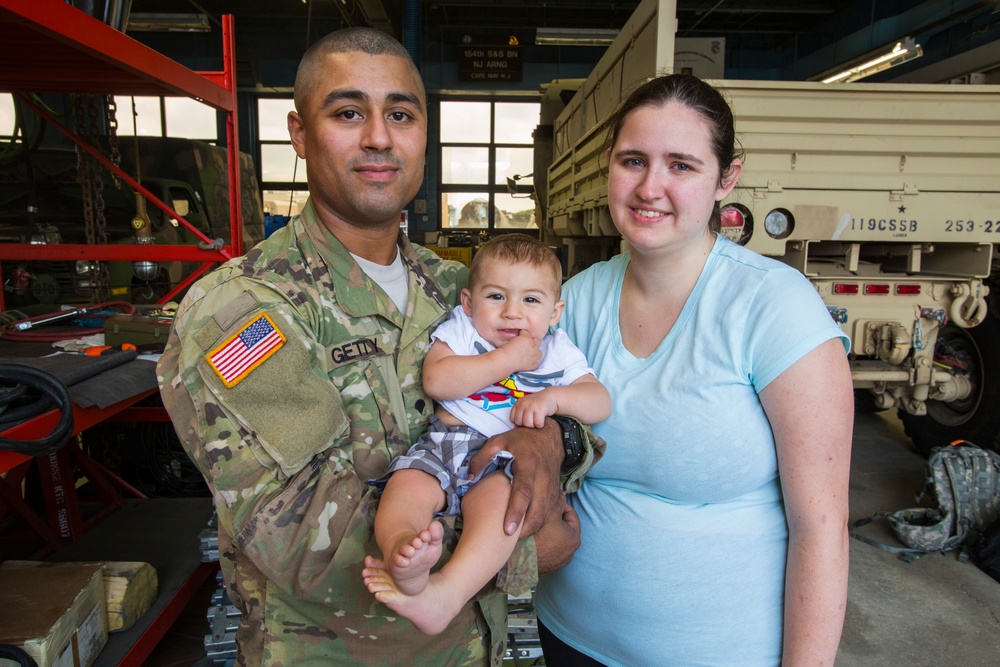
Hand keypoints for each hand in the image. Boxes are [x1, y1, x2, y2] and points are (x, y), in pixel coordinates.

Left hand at [470, 419, 562, 536]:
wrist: (550, 438)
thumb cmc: (522, 440)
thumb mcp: (500, 441)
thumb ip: (482, 458)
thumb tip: (469, 477)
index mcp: (529, 466)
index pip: (524, 492)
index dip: (516, 512)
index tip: (507, 531)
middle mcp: (543, 479)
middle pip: (538, 512)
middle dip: (525, 530)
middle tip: (507, 543)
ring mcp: (552, 489)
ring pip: (544, 517)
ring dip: (530, 530)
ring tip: (512, 539)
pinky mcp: (555, 495)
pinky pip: (547, 514)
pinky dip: (536, 524)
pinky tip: (522, 529)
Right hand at [498, 329, 541, 371]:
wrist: (506, 360)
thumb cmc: (506, 349)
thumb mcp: (512, 338)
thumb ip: (519, 336)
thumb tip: (520, 336)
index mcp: (527, 338)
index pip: (528, 333)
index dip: (524, 335)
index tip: (521, 338)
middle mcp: (533, 346)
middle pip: (537, 341)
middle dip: (533, 342)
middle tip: (526, 345)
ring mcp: (535, 356)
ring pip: (539, 353)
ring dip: (535, 352)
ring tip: (529, 354)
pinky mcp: (534, 364)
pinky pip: (536, 363)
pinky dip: (533, 362)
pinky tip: (527, 362)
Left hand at [510, 391, 556, 428]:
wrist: (551, 396)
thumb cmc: (538, 405)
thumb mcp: (526, 407)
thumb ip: (520, 415)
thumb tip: (515, 428)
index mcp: (518, 403)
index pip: (512, 419)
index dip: (519, 422)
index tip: (526, 420)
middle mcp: (523, 404)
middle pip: (519, 422)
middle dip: (527, 424)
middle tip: (533, 419)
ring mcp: (531, 405)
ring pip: (528, 424)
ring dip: (534, 425)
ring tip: (537, 420)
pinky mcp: (540, 408)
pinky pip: (538, 423)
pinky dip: (541, 424)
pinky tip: (543, 419)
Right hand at [535, 493, 580, 574]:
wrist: (520, 562)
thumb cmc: (537, 535)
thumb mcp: (548, 513)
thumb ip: (557, 502)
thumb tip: (562, 495)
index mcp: (574, 538)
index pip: (571, 515)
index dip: (561, 505)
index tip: (550, 501)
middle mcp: (571, 552)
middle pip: (564, 527)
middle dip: (555, 518)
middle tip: (543, 511)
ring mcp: (560, 561)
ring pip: (557, 539)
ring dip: (550, 531)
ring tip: (537, 523)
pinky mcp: (551, 567)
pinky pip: (550, 549)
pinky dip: (545, 542)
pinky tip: (534, 537)